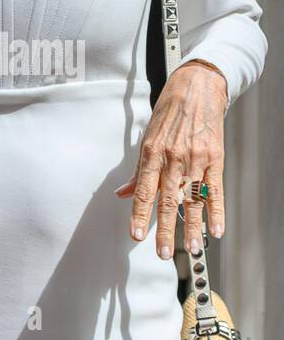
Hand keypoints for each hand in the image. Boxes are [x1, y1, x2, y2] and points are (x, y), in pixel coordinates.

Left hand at [115, 61, 228, 257]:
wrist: (197, 87)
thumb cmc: (170, 112)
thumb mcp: (148, 137)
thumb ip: (138, 170)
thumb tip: (123, 193)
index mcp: (152, 152)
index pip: (144, 190)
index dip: (140, 215)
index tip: (136, 235)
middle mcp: (173, 157)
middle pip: (167, 200)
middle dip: (163, 229)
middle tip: (160, 252)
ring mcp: (196, 158)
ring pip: (192, 199)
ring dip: (191, 227)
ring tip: (190, 249)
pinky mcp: (215, 158)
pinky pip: (215, 190)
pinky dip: (217, 211)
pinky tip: (216, 230)